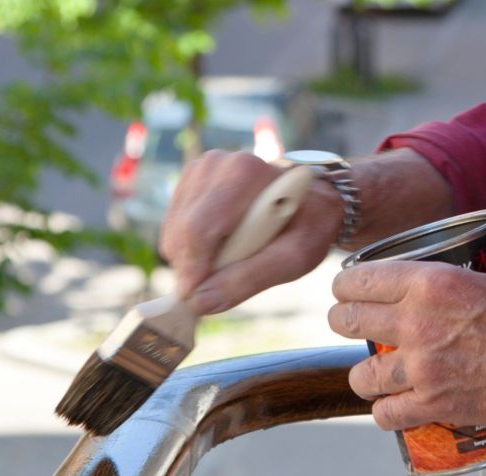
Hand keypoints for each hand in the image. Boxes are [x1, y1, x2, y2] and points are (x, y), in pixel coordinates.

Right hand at [160, 150, 340, 314]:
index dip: (192, 267)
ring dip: (195, 258)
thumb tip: (199, 302)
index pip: (200, 228)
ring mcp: (200, 169)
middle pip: (182, 231)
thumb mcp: (295, 257)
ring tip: (234, 257)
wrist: (311, 200)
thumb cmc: (308, 227)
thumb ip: (250, 278)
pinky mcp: (189, 181)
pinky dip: (193, 247)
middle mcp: (216, 164)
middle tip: (223, 282)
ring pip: (173, 231)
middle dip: (194, 266)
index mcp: (246, 174)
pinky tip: (224, 246)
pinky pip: (173, 227)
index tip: (195, 297)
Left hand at [328, 240, 485, 429]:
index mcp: (435, 282)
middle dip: (344, 321)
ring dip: (365, 373)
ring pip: (361, 376)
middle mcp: (418, 324)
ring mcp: (425, 370)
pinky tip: (394, 407)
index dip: (346, 284)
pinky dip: (386, 413)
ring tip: (375, 373)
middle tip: (351, 324)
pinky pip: (386, 416)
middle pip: (348, 321)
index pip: (360, 279)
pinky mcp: (437, 407)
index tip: (347, 289)